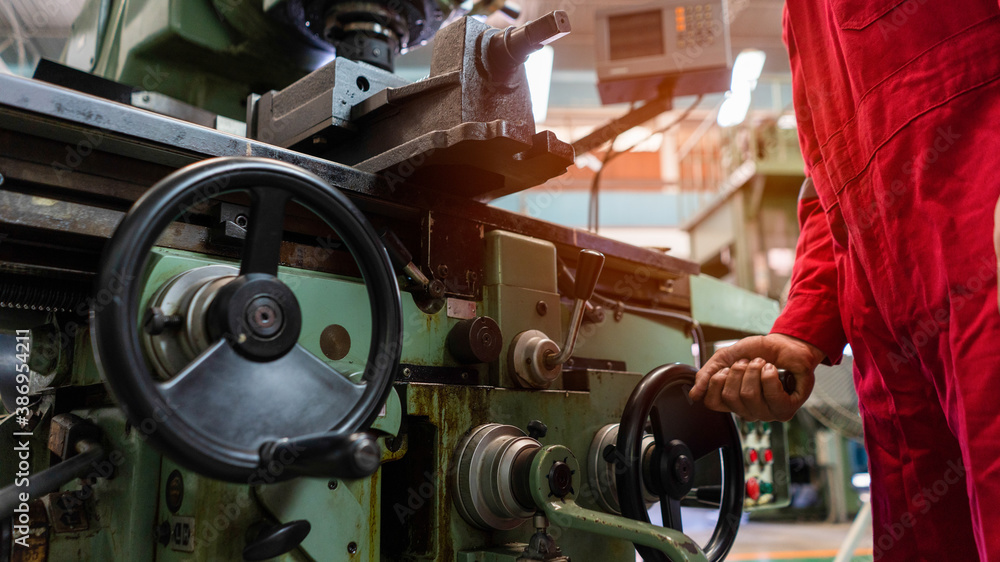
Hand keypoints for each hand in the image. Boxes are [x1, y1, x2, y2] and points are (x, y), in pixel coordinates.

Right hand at [688, 333, 824, 421]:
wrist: (785, 344)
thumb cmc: (758, 352)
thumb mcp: (726, 358)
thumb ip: (707, 374)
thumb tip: (694, 394)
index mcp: (732, 402)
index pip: (712, 402)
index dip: (716, 381)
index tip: (728, 368)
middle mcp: (748, 411)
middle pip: (730, 396)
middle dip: (739, 370)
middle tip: (749, 363)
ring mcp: (767, 413)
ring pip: (749, 395)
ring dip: (755, 370)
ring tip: (763, 364)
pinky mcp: (786, 409)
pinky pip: (772, 396)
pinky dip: (770, 375)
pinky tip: (773, 370)